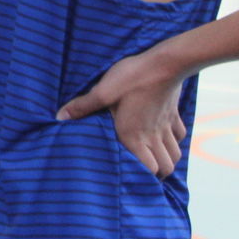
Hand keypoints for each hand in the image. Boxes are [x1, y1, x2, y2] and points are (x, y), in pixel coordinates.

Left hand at [56, 43, 189, 177]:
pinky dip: (173, 141)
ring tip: (152, 157)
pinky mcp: (173, 114)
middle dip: (157, 172)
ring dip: (166, 159)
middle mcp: (153, 135)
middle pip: (166, 167)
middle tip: (142, 169)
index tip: (132, 176)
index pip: (150, 168)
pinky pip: (179, 136)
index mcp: (135, 135)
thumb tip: (59, 117)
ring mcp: (166, 126)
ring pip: (175, 154)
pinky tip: (162, 136)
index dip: (144, 176)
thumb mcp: (102, 91)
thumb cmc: (132, 78)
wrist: (165, 63)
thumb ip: (82, 106)